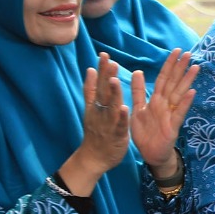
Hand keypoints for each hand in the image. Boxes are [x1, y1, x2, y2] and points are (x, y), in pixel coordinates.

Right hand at [57, 53, 131, 194]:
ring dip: (112, 93)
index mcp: (95, 106)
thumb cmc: (97, 132)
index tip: (104, 55)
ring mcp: (106, 123)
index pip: (97, 84)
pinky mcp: (115, 135)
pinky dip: (120, 116)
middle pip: (102, 92)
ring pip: (109, 107)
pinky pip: (118, 125)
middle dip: (105, 75)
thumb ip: (92, 91)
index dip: (100, 70)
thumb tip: (91, 70)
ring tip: (114, 78)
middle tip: (109, 59)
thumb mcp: (92, 109)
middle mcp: (99, 112)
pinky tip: (123, 107)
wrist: (93, 158)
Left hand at [130, 49, 198, 176]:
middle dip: (180, 68)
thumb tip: (138, 71)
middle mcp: (165, 104)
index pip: (163, 78)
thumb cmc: (145, 132)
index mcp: (156, 100)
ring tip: (195, 67)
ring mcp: (170, 114)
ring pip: (179, 94)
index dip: (169, 65)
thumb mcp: (137, 109)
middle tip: (189, 53)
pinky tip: (192, 92)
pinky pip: (179, 113)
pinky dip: (185, 103)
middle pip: (174, 83)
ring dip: (187, 81)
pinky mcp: (173, 126)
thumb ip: (138, 91)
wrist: (150, 154)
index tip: (176, 51)